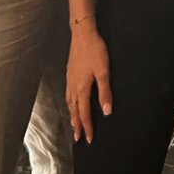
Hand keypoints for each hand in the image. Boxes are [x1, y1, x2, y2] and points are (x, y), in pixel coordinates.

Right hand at [66, 21, 111, 143]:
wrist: (82, 34)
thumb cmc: (94, 51)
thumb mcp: (103, 72)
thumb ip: (105, 93)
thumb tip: (106, 112)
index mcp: (82, 89)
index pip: (84, 113)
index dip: (87, 127)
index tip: (89, 139)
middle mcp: (73, 87)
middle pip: (74, 110)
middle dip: (76, 125)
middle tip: (78, 138)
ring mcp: (69, 80)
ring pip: (69, 103)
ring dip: (72, 115)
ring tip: (73, 124)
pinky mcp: (69, 73)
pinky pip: (67, 94)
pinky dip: (69, 103)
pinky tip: (71, 101)